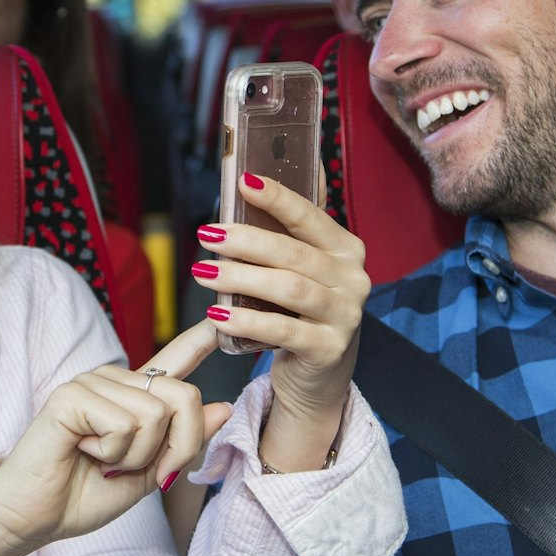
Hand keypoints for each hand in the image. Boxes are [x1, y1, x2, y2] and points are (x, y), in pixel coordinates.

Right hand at [0, 321, 226, 555]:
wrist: (30, 519)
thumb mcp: (146, 475)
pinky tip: (81, 452)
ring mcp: (92, 382)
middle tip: (140, 471)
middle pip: (183, 396)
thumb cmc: (80, 497)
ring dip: (134, 457)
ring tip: (99, 461)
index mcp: (132, 397)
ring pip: (155, 416)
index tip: (222, 319)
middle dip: (178, 446)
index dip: (200, 339)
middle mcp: (114, 380)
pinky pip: (124, 424)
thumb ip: (181, 442)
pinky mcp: (73, 395)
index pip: (174, 359)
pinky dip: (111, 454)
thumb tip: (222, 407)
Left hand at [194, 170, 368, 467]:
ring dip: (240, 279)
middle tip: (207, 234)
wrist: (319, 376)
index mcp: (346, 250)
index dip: (278, 198)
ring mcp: (345, 316)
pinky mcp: (328, 349)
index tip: (244, 180)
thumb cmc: (300, 311)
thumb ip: (284, 234)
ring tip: (203, 273)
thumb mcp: (301, 271)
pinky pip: (283, 331)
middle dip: (245, 241)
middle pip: (294, 253)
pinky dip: (247, 322)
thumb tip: (249, 183)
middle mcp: (353, 279)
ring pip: (289, 289)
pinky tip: (218, 316)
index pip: (310, 217)